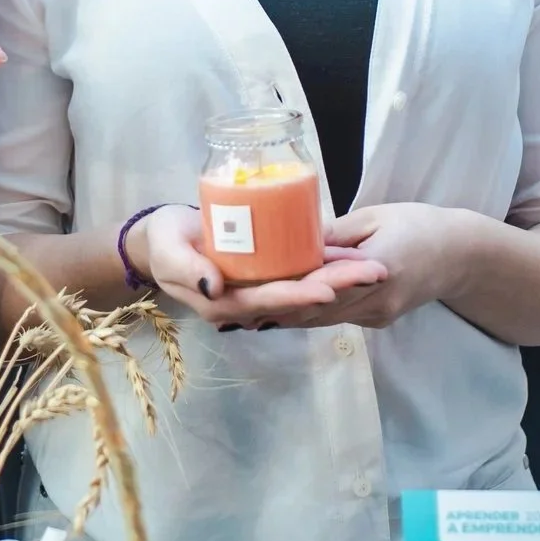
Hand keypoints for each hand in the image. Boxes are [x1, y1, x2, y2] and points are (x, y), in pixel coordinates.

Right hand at [135, 204, 387, 330]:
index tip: (328, 288)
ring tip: (376, 267)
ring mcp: (259, 290)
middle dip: (336, 287)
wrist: (163, 237)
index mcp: (223, 303)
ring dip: (341, 280)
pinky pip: (300, 275)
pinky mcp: (266, 276)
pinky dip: (328, 268)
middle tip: (374, 272)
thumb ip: (187, 268)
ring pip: (305, 289)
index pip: (268, 301)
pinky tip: (355, 259)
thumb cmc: (163, 241)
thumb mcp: (167, 250)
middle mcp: (248, 303)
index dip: (298, 296)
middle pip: (296, 298)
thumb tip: (213, 288)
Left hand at [257, 203, 470, 329]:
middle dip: (277, 308)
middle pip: (316, 310)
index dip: (286, 289)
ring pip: (322, 319)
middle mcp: (376, 300)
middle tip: (236, 306)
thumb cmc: (418, 225)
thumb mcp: (375, 217)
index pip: (323, 285)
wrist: (460, 255)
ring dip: (287, 316)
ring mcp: (377, 316)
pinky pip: (336, 319)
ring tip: (246, 311)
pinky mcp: (378, 321)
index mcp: (378, 269)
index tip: (252, 287)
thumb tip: (293, 239)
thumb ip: (335, 232)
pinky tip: (280, 309)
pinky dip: (308, 313)